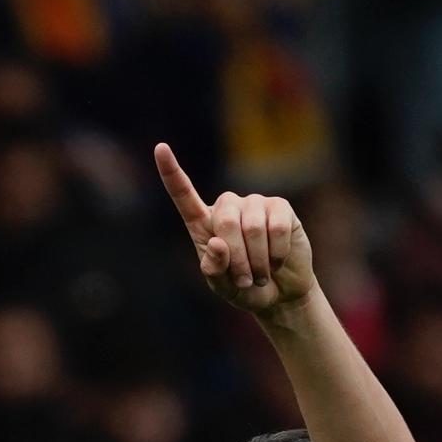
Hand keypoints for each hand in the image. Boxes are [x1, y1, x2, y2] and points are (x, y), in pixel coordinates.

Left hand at [155, 144, 316, 320]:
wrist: (281, 293)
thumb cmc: (244, 288)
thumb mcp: (222, 288)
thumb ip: (214, 271)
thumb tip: (218, 243)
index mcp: (204, 223)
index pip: (184, 195)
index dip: (171, 173)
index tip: (160, 148)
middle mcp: (228, 207)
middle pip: (225, 220)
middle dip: (236, 257)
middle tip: (245, 281)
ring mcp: (255, 204)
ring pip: (253, 226)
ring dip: (257, 261)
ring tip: (260, 276)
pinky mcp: (280, 207)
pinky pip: (277, 227)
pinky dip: (277, 253)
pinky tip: (277, 262)